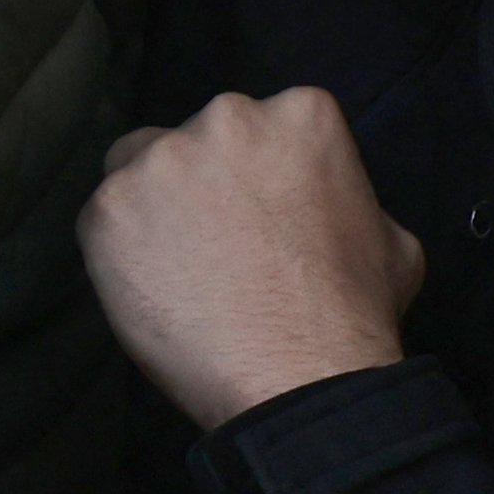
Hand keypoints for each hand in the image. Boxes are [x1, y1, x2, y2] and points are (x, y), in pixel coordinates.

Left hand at [84, 86, 424, 429]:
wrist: (301, 379)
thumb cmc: (352, 317)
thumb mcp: (391, 237)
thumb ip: (350, 198)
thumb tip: (327, 206)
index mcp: (301, 113)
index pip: (259, 129)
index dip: (254, 179)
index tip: (258, 219)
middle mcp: (230, 118)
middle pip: (194, 138)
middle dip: (202, 184)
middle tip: (219, 249)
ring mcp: (164, 160)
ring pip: (139, 168)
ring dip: (154, 209)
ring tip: (182, 274)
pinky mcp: (111, 207)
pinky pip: (102, 219)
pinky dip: (119, 253)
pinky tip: (156, 293)